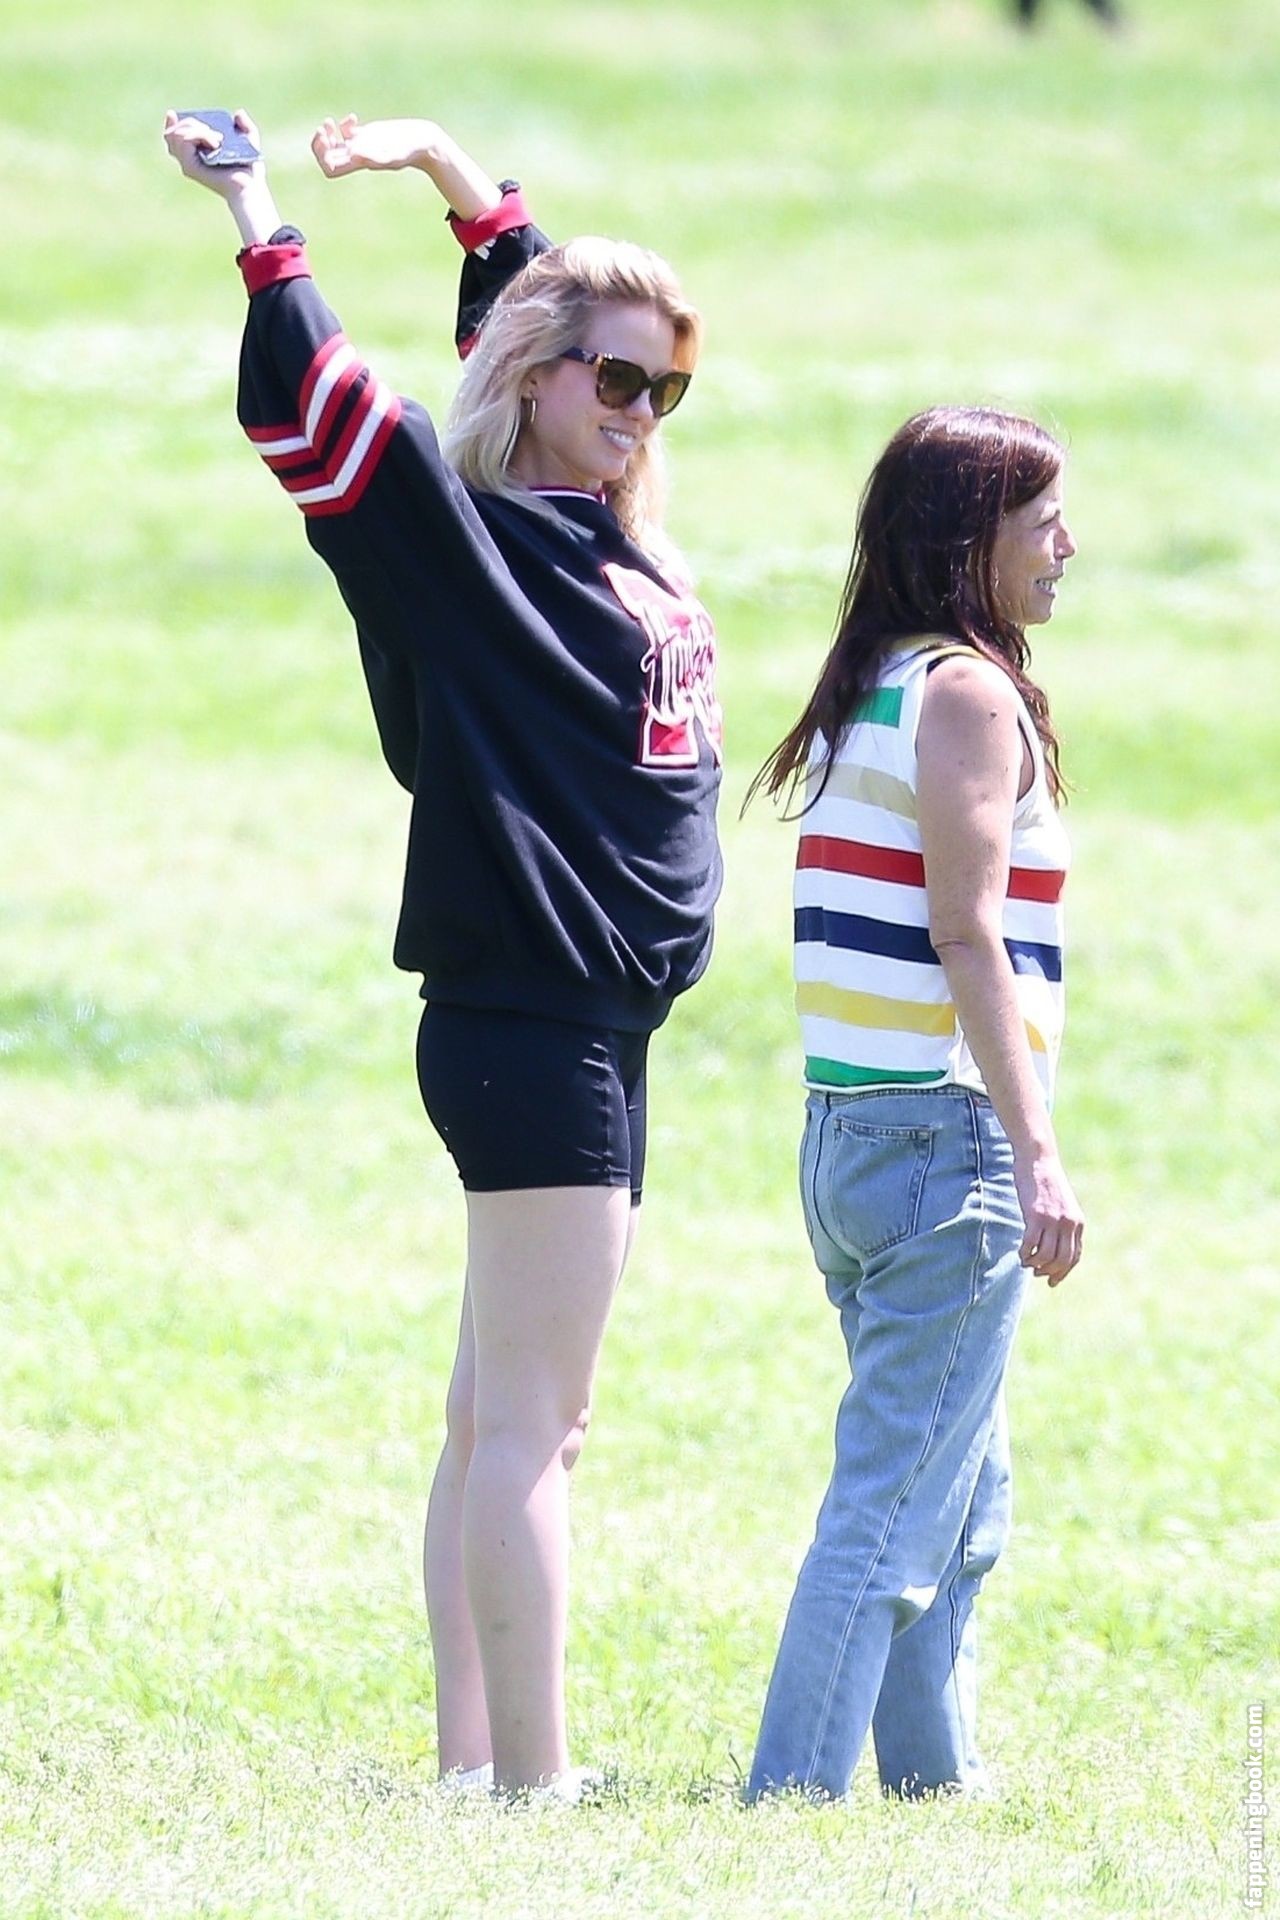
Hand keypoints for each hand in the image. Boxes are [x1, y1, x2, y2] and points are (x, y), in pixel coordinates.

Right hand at [162, 109, 264, 195]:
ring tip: (218, 140)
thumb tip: (238, 113)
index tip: (172, 113)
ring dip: (198, 129)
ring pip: (176, 134)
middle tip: (217, 136)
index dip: (170, 124)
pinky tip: (216, 143)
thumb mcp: (249, 141)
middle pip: (172, 133)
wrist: (250, 186)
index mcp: (196, 154)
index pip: (172, 138)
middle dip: (191, 123)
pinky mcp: (190, 168)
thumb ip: (245, 125)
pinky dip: (201, 134)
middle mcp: (188, 161)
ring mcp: (187, 165)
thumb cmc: (250, 171)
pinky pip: (185, 140)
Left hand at [311, 114, 439, 176]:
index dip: (322, 157)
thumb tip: (353, 154)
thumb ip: (374, 156)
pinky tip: (353, 118)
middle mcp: (357, 156)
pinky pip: (347, 133)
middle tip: (323, 128)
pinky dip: (343, 125)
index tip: (326, 141)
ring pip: (334, 146)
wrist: (421, 143)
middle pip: (327, 158)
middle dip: (320, 144)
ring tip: (330, 122)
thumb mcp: (391, 153)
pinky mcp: (367, 136)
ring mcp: (361, 146)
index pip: (330, 168)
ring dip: (327, 134)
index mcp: (358, 164)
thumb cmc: (408, 151)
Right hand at [1014, 1151, 1083, 1285]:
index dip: (1063, 1272)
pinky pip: (1030, 1245)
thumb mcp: (1062, 1205)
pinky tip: (1020, 1253)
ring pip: (1046, 1256)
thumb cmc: (1046, 1181)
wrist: (1038, 1160)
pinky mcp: (1036, 1216)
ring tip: (1026, 1261)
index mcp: (1077, 1223)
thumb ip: (1062, 1223)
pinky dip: (1024, 1254)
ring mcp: (1052, 1220)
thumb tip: (1054, 1245)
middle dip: (1049, 1272)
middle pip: (1061, 1260)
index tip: (1052, 1281)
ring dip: (1034, 1264)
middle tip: (1036, 1273)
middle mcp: (1068, 1224)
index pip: (1074, 1257)